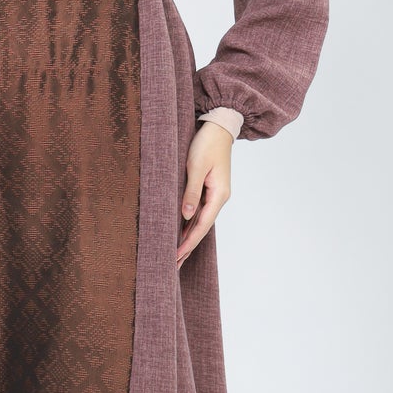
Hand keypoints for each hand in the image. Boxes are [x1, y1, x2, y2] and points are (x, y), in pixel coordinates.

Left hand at [177, 120, 231, 266]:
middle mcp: (219, 198)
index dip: (188, 242)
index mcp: (219, 194)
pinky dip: (189, 225)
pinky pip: (198, 212)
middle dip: (187, 246)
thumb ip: (190, 192)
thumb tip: (186, 216)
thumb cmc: (207, 143)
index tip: (176, 256)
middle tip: (173, 266)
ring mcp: (215, 194)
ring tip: (176, 256)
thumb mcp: (196, 166)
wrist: (219, 127)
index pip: (201, 225)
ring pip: (200, 222)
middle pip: (202, 228)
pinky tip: (181, 234)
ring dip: (188, 238)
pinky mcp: (209, 189)